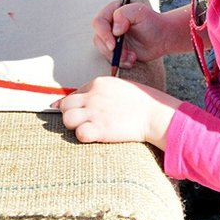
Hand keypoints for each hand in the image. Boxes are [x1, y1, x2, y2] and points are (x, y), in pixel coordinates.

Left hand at [54, 77, 178, 147]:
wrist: (154, 114)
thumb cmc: (139, 102)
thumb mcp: (117, 87)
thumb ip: (98, 92)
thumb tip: (80, 98)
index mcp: (97, 83)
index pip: (73, 94)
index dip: (76, 107)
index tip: (82, 114)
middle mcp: (92, 96)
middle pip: (65, 106)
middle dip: (70, 115)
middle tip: (84, 122)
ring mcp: (95, 112)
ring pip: (67, 119)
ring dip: (74, 126)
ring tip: (88, 128)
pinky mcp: (100, 128)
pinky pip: (79, 133)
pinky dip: (84, 136)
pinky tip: (94, 135)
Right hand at [93, 0, 170, 70]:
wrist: (163, 37)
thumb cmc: (153, 22)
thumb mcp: (140, 12)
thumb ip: (124, 14)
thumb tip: (115, 30)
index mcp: (112, 11)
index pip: (99, 23)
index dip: (104, 35)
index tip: (113, 45)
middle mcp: (109, 24)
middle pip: (98, 39)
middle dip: (110, 50)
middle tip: (125, 55)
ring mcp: (112, 38)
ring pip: (104, 50)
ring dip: (117, 57)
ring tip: (132, 56)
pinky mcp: (116, 50)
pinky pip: (111, 59)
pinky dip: (121, 62)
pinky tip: (132, 59)